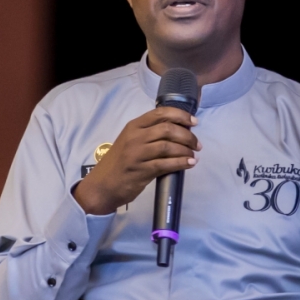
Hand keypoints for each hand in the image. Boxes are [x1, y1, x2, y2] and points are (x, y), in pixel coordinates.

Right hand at [73, 107, 200, 214]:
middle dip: (187, 136)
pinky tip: (189, 163)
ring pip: (168, 146)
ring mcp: (137, 154)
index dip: (180, 116)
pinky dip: (181, 163)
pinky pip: (166, 164)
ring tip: (194, 155)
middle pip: (168, 129)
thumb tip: (179, 131)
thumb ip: (149, 134)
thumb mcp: (130, 142)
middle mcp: (135, 137)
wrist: (102, 186)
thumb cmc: (119, 163)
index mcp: (133, 126)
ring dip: (186, 150)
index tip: (194, 122)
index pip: (160, 113)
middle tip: (197, 144)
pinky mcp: (141, 171)